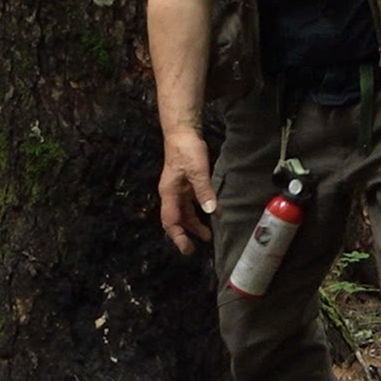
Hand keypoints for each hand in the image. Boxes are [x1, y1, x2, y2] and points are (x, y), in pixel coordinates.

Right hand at [158, 131, 216, 254]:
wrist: (182, 132)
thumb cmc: (187, 150)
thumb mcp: (197, 171)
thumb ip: (204, 192)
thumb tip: (211, 212)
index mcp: (169, 193)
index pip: (170, 221)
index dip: (178, 236)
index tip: (187, 248)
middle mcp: (171, 194)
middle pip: (176, 219)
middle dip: (185, 234)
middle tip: (195, 248)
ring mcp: (178, 189)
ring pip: (184, 212)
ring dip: (194, 224)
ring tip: (207, 235)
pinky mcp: (186, 183)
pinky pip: (191, 202)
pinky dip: (199, 210)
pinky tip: (211, 214)